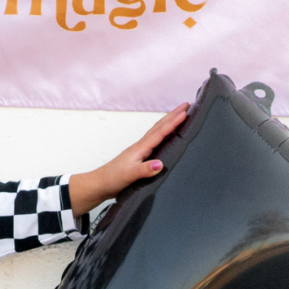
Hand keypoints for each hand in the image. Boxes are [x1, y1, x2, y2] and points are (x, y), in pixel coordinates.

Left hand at [68, 103, 188, 216]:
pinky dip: (163, 132)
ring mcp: (140, 150)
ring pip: (157, 131)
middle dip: (173, 115)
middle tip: (187, 104)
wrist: (100, 184)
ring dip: (169, 121)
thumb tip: (160, 164)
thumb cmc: (113, 178)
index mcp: (141, 148)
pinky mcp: (140, 156)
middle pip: (160, 126)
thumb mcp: (130, 175)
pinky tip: (166, 134)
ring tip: (180, 114)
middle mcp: (141, 146)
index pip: (160, 132)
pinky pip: (155, 140)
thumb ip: (145, 170)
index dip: (173, 122)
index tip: (185, 112)